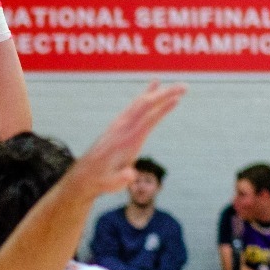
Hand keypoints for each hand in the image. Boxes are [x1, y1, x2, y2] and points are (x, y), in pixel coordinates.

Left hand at [69, 82, 186, 198]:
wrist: (84, 175)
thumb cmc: (101, 181)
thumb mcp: (111, 184)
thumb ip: (121, 179)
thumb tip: (131, 174)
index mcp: (126, 141)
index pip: (147, 121)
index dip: (162, 110)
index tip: (177, 99)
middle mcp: (123, 128)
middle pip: (146, 105)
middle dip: (165, 94)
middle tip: (185, 86)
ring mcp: (119, 125)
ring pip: (140, 102)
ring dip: (158, 92)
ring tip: (174, 85)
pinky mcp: (118, 125)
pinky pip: (134, 105)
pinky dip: (145, 94)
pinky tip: (152, 87)